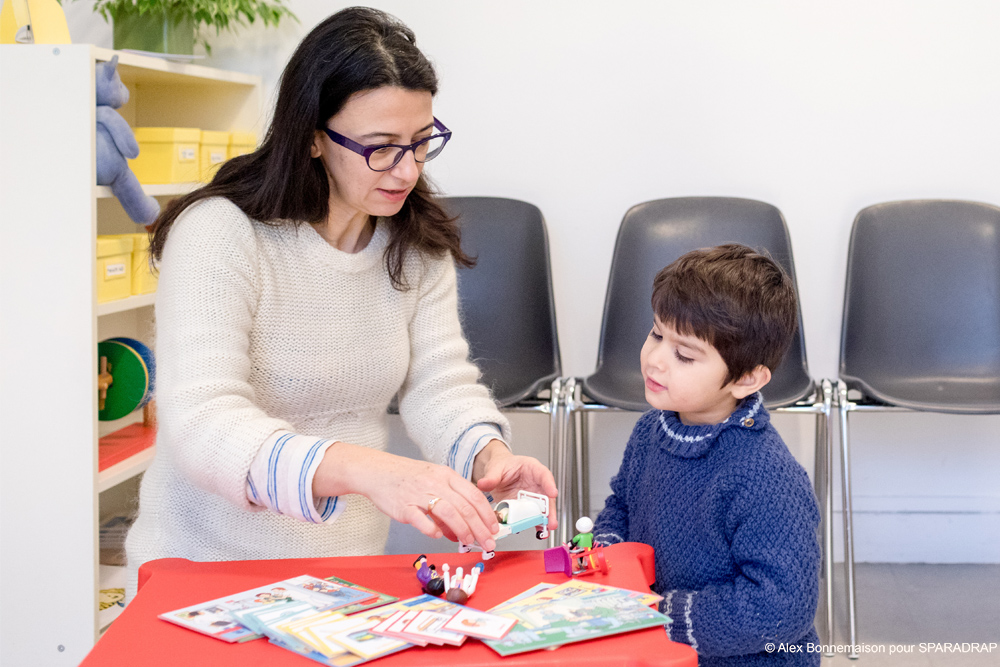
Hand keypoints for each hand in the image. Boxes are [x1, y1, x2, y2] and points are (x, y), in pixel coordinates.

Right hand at [312, 443, 500, 551]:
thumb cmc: (408, 478)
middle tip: (488, 544)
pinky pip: (422, 520)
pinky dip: (432, 529)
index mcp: (447, 476)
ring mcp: (420, 494)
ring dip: (463, 530)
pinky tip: (439, 536)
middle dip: (480, 528)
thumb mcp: (434, 481)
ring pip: (449, 512)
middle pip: (465, 507)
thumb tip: (463, 530)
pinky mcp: (404, 506)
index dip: (487, 514)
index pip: (474, 496)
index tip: (495, 529)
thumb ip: (450, 503)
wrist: (378, 471)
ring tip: (469, 542)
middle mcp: (436, 483)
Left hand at [472, 440, 559, 532]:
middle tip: (551, 521)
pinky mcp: (526, 507)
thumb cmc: (502, 466)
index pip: (543, 474)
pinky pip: (532, 516)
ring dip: (544, 520)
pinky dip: (534, 524)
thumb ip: (491, 477)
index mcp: (532, 469)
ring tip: (545, 530)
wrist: (497, 474)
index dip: (549, 484)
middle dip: (550, 510)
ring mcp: (532, 497)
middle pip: (547, 496)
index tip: (552, 493)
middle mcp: (536, 484)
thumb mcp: (496, 468)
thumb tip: (483, 484)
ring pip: (542, 509)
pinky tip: (535, 531)